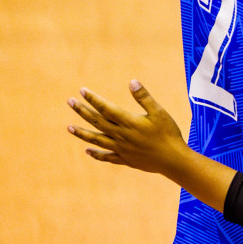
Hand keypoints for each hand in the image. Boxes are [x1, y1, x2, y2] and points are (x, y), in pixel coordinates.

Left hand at [66, 81, 190, 174]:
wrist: (173, 160)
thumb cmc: (169, 134)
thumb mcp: (159, 112)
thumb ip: (144, 98)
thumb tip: (132, 82)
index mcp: (129, 122)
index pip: (106, 108)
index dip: (93, 99)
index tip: (82, 91)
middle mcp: (121, 135)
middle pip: (97, 122)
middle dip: (82, 111)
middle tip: (70, 102)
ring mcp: (121, 149)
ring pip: (96, 139)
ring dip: (82, 133)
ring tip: (69, 128)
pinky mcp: (125, 159)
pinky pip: (106, 157)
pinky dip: (96, 154)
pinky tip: (88, 151)